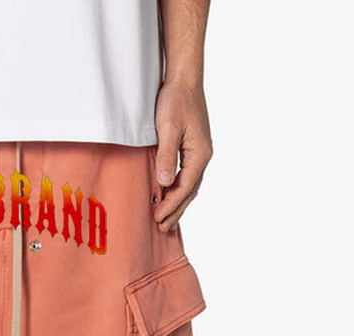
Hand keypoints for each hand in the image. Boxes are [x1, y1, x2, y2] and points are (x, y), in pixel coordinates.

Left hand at [153, 80, 212, 233]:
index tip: (157, 218)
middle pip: (190, 191)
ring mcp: (199, 152)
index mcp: (200, 153)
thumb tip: (165, 182)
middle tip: (162, 229)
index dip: (171, 205)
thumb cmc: (175, 100)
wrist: (184, 79)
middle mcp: (203, 155)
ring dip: (178, 204)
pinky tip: (170, 197)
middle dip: (176, 211)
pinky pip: (187, 176)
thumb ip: (166, 156)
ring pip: (190, 186)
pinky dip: (179, 191)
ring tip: (167, 221)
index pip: (184, 187)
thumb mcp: (168, 128)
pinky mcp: (193, 148)